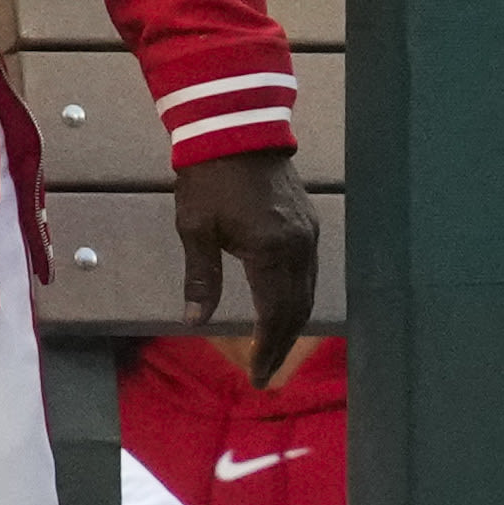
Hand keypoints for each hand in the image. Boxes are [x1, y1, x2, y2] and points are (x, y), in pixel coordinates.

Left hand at [176, 148, 319, 382]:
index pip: (275, 315)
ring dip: (292, 323)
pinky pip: (309, 272)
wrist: (235, 129)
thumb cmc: (207, 178)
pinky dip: (298, 298)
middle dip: (282, 344)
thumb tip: (195, 320)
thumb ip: (200, 278)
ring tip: (273, 349)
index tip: (256, 375)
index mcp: (271, 251)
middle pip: (298, 309)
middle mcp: (298, 247)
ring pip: (307, 292)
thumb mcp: (195, 229)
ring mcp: (308, 235)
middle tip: (264, 373)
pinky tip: (284, 309)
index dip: (267, 348)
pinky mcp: (308, 224)